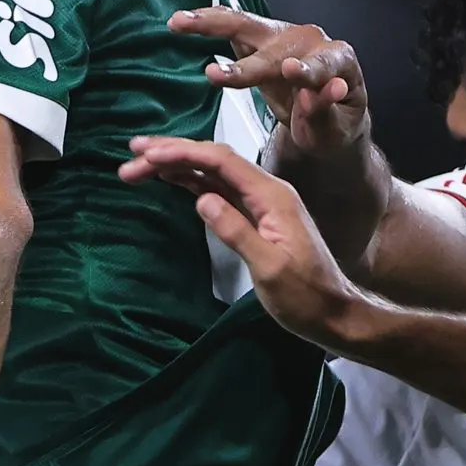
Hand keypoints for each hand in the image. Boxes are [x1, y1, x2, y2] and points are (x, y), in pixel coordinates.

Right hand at [121, 134, 372, 346]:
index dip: (183, 153)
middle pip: (214, 160)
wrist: (333, 311)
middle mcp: (267, 190)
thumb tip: (202, 199)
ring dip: (177, 166)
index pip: (221, 161)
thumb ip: (237, 231)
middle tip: (132, 153)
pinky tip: (170, 179)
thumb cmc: (305, 295)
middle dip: (172, 154)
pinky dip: (192, 182)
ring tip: (139, 164)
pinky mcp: (255, 216)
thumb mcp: (270, 268)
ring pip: (213, 174)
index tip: (149, 156)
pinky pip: (220, 190)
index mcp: (272, 195)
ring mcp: (261, 202)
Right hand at [171, 6, 369, 166]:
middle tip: (217, 75)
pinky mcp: (260, 41)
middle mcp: (309, 41)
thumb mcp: (335, 130)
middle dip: (245, 62)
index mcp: (338, 60)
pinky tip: (181, 21)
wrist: (327, 117)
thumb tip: (319, 94)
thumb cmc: (334, 124)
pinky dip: (206, 24)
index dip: (307, 69)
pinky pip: (232, 29)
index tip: (290, 70)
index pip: (323, 64)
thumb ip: (324, 112)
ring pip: (246, 27)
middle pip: (276, 45)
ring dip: (211, 25)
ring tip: (180, 23)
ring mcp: (282, 37)